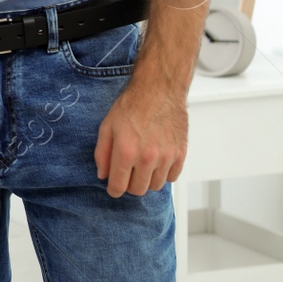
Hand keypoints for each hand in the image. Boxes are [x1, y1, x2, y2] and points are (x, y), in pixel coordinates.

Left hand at [94, 76, 187, 196]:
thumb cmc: (132, 105)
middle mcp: (147, 158)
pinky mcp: (180, 154)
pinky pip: (172, 177)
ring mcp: (166, 157)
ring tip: (142, 163)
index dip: (113, 189)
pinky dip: (164, 173)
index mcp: (126, 152)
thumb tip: (103, 175)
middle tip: (127, 171)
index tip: (113, 186)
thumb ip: (102, 153)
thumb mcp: (107, 126)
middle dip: (129, 184)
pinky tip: (157, 160)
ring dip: (147, 179)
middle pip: (138, 190)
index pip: (119, 186)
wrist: (158, 91)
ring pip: (155, 186)